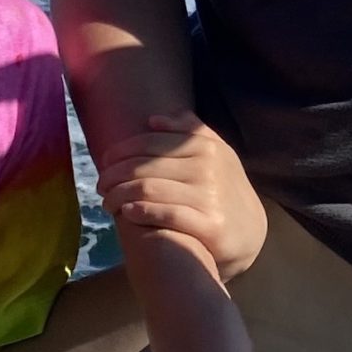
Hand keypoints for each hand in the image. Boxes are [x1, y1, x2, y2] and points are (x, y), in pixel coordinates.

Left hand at [95, 111, 267, 281]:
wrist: (250, 231)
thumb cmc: (223, 188)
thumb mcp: (216, 153)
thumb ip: (190, 131)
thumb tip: (153, 120)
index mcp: (205, 145)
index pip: (149, 143)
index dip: (120, 151)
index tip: (105, 162)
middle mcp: (208, 167)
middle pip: (143, 166)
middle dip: (113, 175)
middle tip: (101, 186)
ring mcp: (209, 196)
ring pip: (147, 189)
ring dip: (118, 196)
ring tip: (108, 203)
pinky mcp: (209, 225)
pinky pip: (165, 213)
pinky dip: (140, 211)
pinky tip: (127, 213)